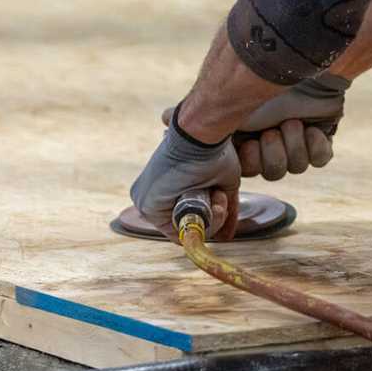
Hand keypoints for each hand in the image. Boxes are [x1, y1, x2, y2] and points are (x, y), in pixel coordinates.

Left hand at [130, 111, 240, 241]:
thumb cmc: (213, 150)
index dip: (210, 218)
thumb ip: (222, 209)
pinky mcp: (147, 206)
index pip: (184, 219)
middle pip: (184, 227)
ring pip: (183, 231)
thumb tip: (227, 237)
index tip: (222, 202)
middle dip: (212, 217)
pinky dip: (205, 222)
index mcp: (161, 189)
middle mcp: (149, 197)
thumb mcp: (220, 183)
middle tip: (221, 198)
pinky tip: (212, 200)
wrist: (202, 133)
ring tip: (218, 195)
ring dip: (212, 218)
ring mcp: (144, 202)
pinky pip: (179, 233)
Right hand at [163, 73, 348, 180]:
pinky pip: (319, 158)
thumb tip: (162, 118)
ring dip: (291, 144)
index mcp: (247, 140)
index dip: (249, 162)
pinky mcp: (320, 136)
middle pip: (271, 173)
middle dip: (270, 153)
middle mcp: (270, 143)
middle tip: (270, 131)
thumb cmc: (257, 80)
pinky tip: (310, 127)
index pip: (246, 170)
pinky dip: (313, 143)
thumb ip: (195, 115)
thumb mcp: (220, 102)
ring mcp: (296, 141)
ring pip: (293, 167)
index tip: (247, 145)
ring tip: (290, 122)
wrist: (298, 64)